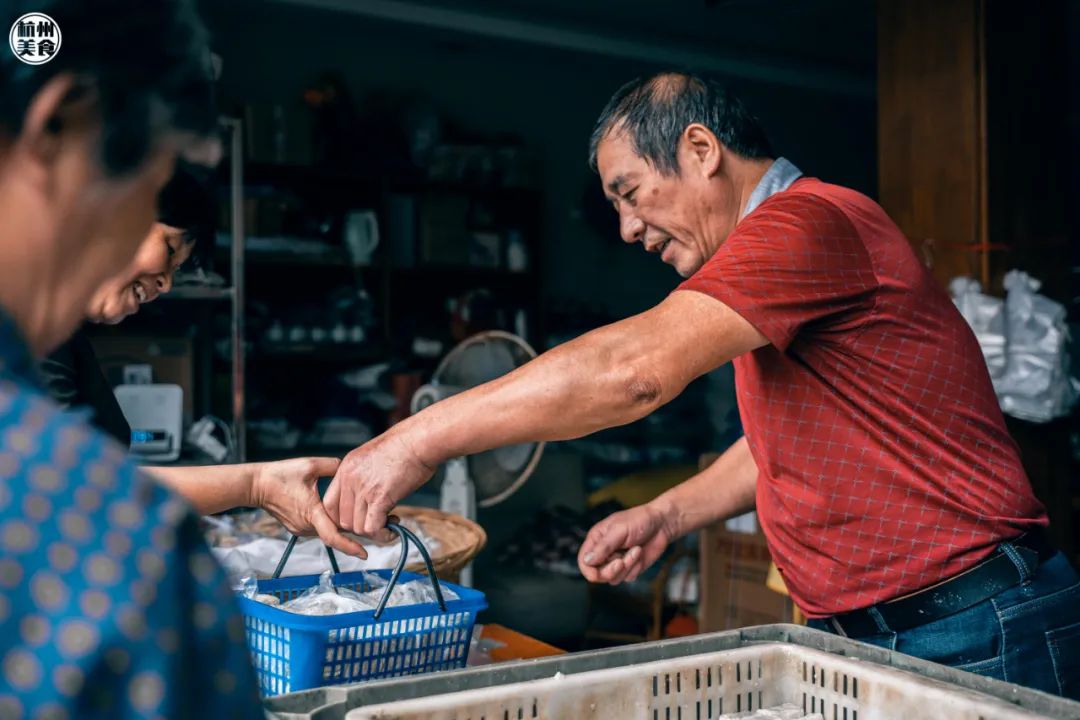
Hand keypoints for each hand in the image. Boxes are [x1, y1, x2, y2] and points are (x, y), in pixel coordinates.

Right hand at [250, 457, 367, 557]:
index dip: (350, 547)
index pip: (333, 537)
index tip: (365, 554)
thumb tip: (349, 467)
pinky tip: (343, 513)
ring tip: (367, 516)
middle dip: (359, 531)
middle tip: (383, 524)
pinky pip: (320, 527)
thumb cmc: (279, 474)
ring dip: (345, 526)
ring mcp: (301, 528)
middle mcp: (307, 526)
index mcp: (312, 513)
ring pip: (329, 530)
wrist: (255, 485)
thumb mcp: (309, 465)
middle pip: (337, 533)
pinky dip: (332, 523)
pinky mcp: (298, 526)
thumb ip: (333, 466)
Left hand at [324, 431, 435, 538]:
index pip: (329, 504)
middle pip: (342, 519)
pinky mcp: (380, 498)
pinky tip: (392, 531)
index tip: (359, 519)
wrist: (419, 441)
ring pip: (357, 527)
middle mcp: (350, 479)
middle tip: (377, 523)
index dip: (343, 517)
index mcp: (346, 468)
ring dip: (373, 533)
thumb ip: (364, 476)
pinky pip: (372, 528)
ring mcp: (363, 489)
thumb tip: (368, 497)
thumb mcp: (372, 456)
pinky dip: (382, 535)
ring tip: (388, 526)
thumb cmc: (405, 446)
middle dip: (359, 527)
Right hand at [578, 502, 674, 583]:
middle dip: (611, 570)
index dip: (589, 570)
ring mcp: (617, 561)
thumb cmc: (639, 521)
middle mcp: (604, 552)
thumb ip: (603, 547)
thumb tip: (587, 561)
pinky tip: (640, 553)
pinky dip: (635, 567)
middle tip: (621, 562)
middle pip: (598, 574)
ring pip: (613, 578)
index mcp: (596, 539)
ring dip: (626, 566)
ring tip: (636, 549)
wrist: (662, 524)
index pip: (584, 561)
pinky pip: (628, 578)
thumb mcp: (619, 530)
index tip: (598, 574)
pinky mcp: (630, 568)